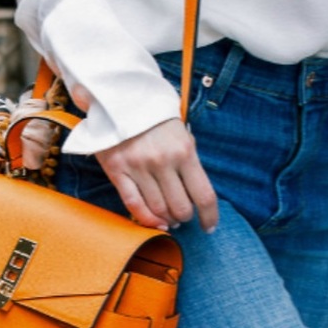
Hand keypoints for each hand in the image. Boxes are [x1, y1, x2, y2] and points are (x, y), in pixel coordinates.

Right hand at [95, 118, 217, 232]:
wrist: (120, 100)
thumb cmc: (155, 121)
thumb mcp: (182, 136)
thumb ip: (190, 164)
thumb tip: (195, 196)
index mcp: (184, 151)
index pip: (204, 195)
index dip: (210, 217)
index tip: (209, 227)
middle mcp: (163, 161)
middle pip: (181, 207)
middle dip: (185, 217)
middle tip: (182, 217)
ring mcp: (138, 167)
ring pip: (158, 209)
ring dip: (167, 220)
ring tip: (168, 219)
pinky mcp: (117, 170)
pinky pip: (134, 204)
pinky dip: (146, 219)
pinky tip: (154, 222)